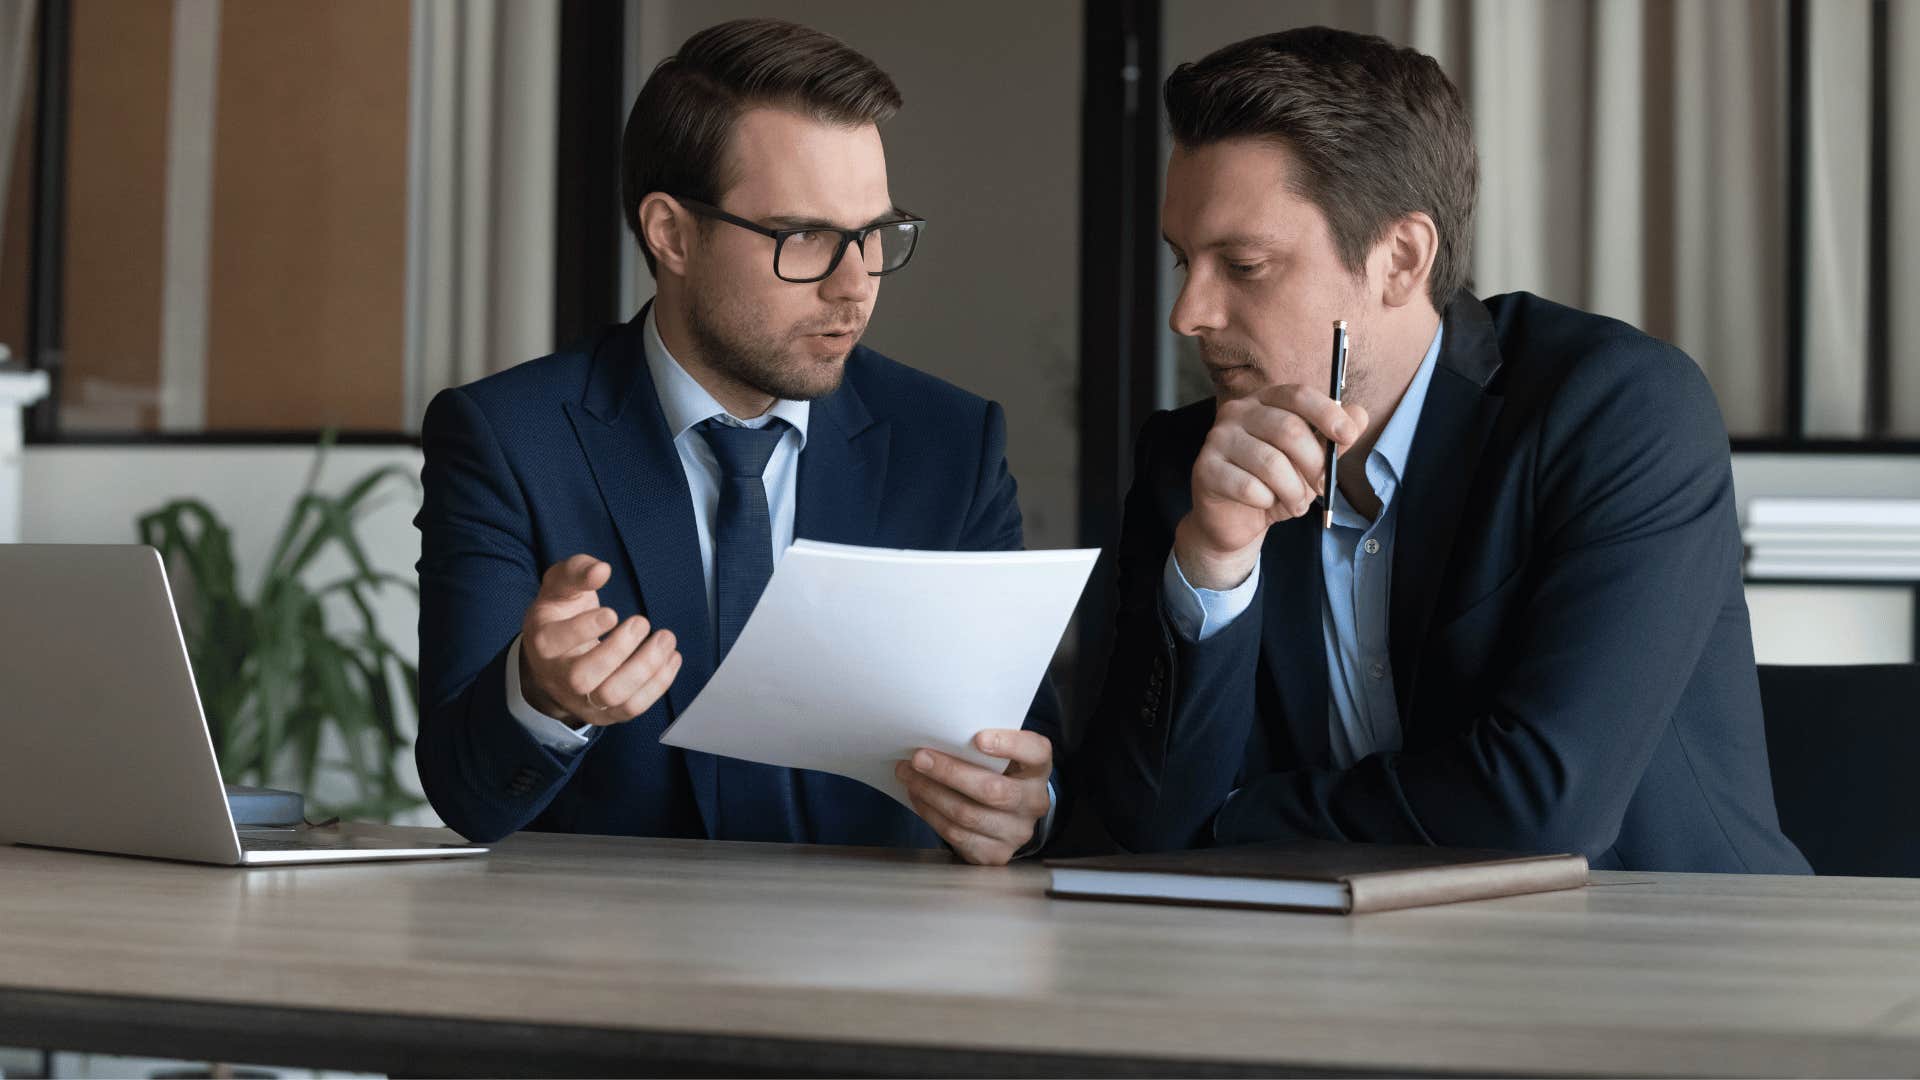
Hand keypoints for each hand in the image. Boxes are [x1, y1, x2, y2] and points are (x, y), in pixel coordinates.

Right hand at [519, 554, 681, 725]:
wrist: (555, 660)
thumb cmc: (561, 615)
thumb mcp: (560, 587)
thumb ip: (577, 572)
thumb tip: (601, 570)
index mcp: (543, 642)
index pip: (556, 641)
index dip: (584, 628)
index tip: (613, 613)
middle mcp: (557, 677)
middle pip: (582, 677)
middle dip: (618, 651)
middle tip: (642, 622)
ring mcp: (581, 700)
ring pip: (611, 697)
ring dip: (645, 668)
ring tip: (666, 639)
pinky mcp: (605, 713)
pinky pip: (632, 708)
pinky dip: (658, 684)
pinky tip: (671, 658)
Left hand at [895, 729, 1052, 865]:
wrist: (1007, 817)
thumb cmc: (998, 774)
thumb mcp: (1001, 757)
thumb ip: (982, 746)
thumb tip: (937, 736)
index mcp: (1038, 769)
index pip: (1035, 752)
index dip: (1009, 744)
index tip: (978, 737)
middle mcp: (1034, 802)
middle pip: (992, 789)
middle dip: (949, 772)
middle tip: (919, 758)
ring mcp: (1017, 832)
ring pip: (967, 814)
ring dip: (931, 793)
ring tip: (909, 775)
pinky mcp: (996, 853)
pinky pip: (956, 834)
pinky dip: (931, 814)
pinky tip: (918, 797)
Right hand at [1174, 384, 1368, 588]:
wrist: (1235, 520)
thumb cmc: (1274, 485)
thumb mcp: (1310, 463)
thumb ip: (1332, 440)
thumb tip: (1359, 415)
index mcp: (1265, 401)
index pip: (1298, 395)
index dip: (1327, 413)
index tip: (1348, 436)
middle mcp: (1238, 412)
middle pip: (1288, 429)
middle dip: (1314, 464)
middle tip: (1322, 488)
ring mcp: (1217, 438)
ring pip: (1270, 463)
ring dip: (1293, 491)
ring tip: (1296, 504)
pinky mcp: (1204, 469)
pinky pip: (1248, 487)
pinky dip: (1266, 501)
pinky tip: (1264, 504)